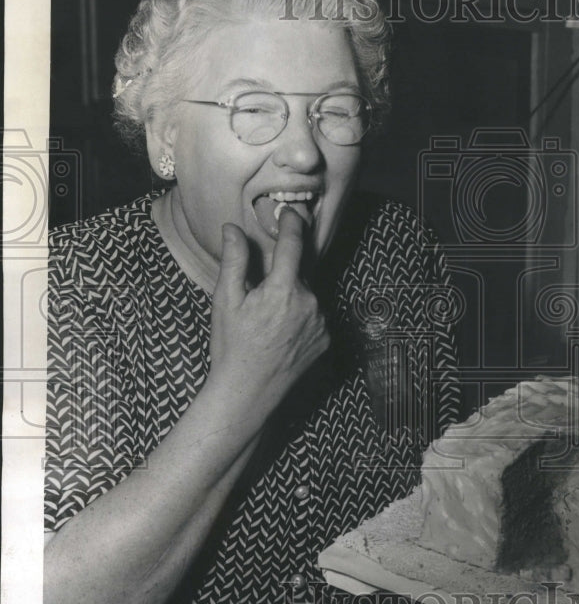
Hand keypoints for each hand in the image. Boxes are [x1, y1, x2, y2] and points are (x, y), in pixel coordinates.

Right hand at [207, 210, 329, 418]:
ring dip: (292, 296)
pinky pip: (315, 316)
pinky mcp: (327, 339)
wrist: (248, 392)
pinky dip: (301, 316)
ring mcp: (322, 322)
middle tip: (261, 293)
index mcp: (284, 289)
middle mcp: (310, 302)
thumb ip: (234, 260)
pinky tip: (281, 332)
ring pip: (308, 295)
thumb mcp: (226, 300)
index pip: (293, 243)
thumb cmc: (232, 346)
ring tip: (268, 320)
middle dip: (283, 274)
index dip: (292, 223)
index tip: (291, 211)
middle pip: (299, 272)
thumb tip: (232, 228)